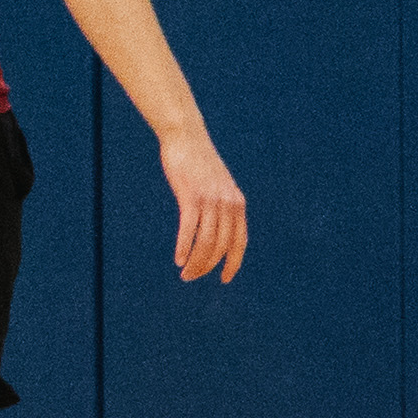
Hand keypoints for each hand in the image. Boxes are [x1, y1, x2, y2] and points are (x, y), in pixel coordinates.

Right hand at [160, 128, 248, 283]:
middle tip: (191, 278)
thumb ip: (221, 205)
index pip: (239, 242)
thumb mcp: (218, 186)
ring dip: (195, 263)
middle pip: (220, 247)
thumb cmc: (199, 163)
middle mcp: (228, 204)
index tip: (224, 279)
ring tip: (184, 273)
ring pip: (205, 242)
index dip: (233, 263)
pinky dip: (184, 247)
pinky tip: (178, 259)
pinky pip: (189, 229)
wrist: (187, 138)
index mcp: (238, 204)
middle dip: (206, 268)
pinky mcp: (191, 196)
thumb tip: (217, 227)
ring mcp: (210, 200)